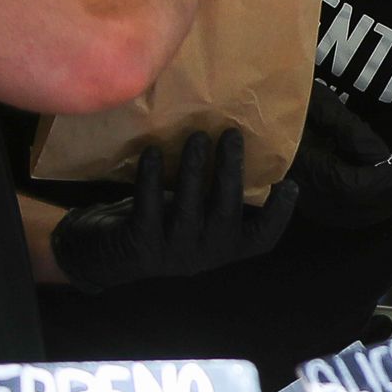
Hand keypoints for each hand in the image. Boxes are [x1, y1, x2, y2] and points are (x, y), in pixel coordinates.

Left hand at [49, 129, 298, 291]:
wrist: (103, 256)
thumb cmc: (156, 223)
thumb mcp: (191, 213)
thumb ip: (213, 195)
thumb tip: (238, 146)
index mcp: (223, 248)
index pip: (261, 239)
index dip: (279, 215)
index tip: (288, 183)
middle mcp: (203, 255)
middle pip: (226, 212)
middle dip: (231, 170)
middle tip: (232, 134)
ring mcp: (172, 253)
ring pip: (189, 206)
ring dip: (194, 167)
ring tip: (197, 135)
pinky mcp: (140, 245)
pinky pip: (148, 205)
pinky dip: (152, 176)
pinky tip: (154, 151)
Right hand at [290, 86, 391, 231]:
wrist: (249, 111)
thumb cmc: (285, 97)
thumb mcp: (319, 103)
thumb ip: (352, 131)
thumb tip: (383, 158)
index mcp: (309, 165)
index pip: (363, 184)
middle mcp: (308, 191)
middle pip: (365, 204)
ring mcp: (306, 201)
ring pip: (358, 215)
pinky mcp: (308, 201)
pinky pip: (346, 216)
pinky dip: (374, 210)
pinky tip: (391, 198)